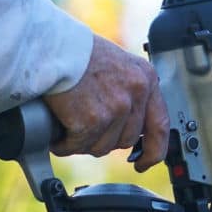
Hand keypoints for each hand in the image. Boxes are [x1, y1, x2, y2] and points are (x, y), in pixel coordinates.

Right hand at [44, 34, 169, 171]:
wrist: (52, 48)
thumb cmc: (75, 54)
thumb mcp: (115, 66)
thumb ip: (125, 92)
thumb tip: (122, 126)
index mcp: (145, 79)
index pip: (159, 125)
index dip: (153, 151)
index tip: (144, 163)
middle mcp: (135, 93)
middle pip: (125, 141)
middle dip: (103, 141)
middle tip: (83, 131)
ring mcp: (115, 108)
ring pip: (101, 147)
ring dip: (81, 143)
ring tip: (67, 127)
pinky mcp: (91, 120)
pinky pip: (77, 146)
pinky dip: (63, 144)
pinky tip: (57, 133)